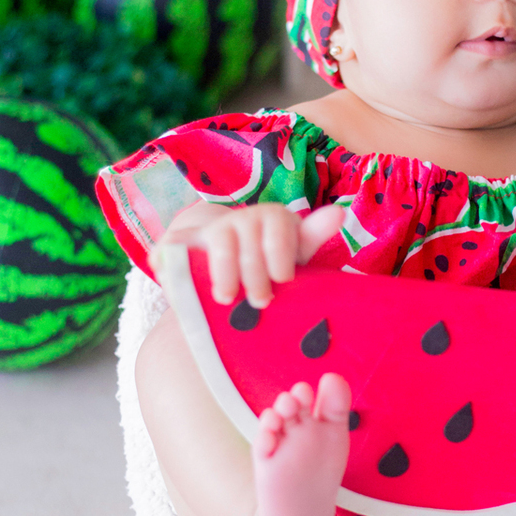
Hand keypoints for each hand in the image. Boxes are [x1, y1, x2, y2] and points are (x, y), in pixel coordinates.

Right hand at [157, 201, 345, 306]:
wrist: (221, 255)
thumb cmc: (268, 259)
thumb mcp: (295, 251)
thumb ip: (313, 236)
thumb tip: (338, 214)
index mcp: (273, 217)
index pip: (278, 228)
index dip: (280, 255)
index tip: (284, 279)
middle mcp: (242, 218)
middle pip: (250, 244)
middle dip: (255, 276)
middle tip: (260, 302)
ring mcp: (210, 229)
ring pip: (219, 246)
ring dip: (224, 275)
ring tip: (226, 299)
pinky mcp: (180, 243)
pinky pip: (177, 250)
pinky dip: (178, 266)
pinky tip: (182, 282)